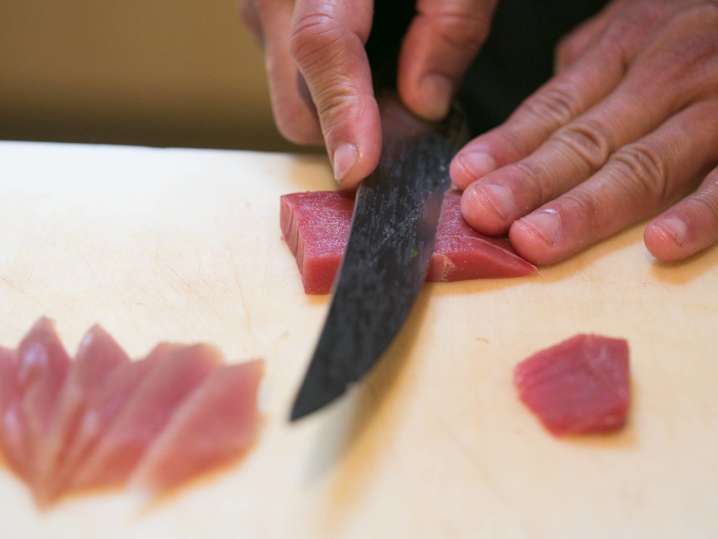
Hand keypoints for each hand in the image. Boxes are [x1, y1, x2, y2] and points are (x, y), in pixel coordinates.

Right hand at [240, 0, 495, 187]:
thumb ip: (450, 25)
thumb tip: (423, 104)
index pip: (321, 43)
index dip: (342, 110)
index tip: (359, 169)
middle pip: (295, 101)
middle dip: (346, 128)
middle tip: (407, 117)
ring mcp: (259, 8)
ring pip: (290, 99)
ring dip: (338, 110)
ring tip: (389, 76)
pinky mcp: (264, 19)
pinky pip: (289, 80)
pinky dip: (328, 90)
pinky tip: (367, 57)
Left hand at [451, 0, 717, 263]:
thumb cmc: (700, 28)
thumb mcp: (637, 26)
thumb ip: (587, 71)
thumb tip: (534, 118)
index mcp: (626, 46)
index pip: (555, 108)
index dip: (508, 146)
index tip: (464, 177)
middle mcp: (666, 74)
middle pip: (586, 140)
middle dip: (530, 181)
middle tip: (483, 213)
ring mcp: (715, 107)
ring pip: (643, 165)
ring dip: (586, 208)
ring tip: (535, 239)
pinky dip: (698, 214)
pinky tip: (659, 245)